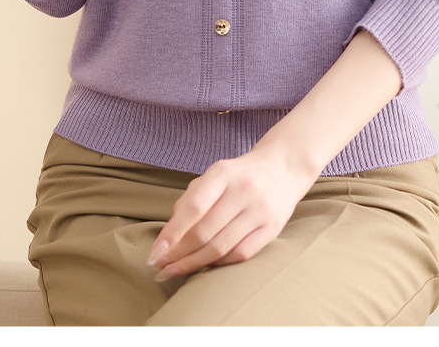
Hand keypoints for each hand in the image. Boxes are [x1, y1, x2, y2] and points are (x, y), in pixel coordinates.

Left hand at [146, 148, 316, 282]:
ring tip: (174, 271)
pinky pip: (240, 254)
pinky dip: (219, 264)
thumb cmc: (239, 174)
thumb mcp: (215, 174)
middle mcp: (244, 191)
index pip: (194, 207)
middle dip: (178, 254)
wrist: (284, 167)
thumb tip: (170, 234)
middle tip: (160, 267)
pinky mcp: (272, 228)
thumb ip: (192, 198)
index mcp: (223, 173)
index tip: (155, 253)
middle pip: (205, 232)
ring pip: (221, 247)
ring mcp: (260, 211)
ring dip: (193, 264)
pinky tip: (204, 266)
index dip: (172, 233)